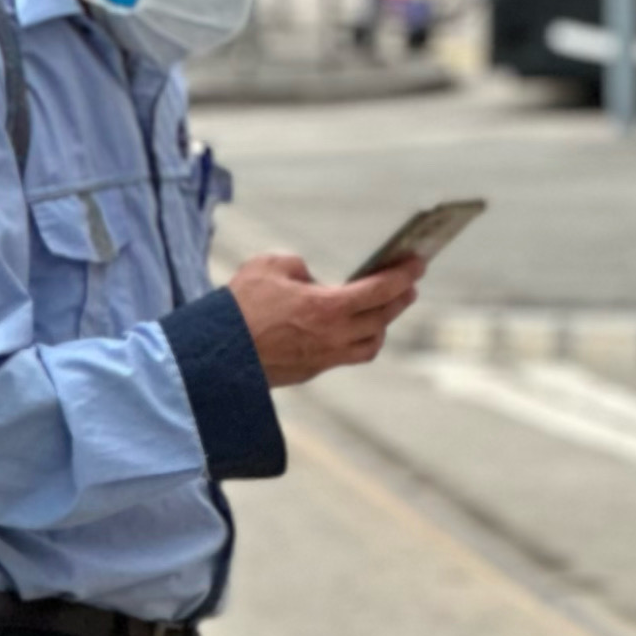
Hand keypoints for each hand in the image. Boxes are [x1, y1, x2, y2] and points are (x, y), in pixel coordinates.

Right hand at [227, 247, 423, 389]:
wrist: (217, 355)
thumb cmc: (241, 307)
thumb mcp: (270, 266)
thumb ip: (299, 266)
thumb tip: (312, 280)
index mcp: (328, 307)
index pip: (379, 290)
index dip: (403, 275)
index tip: (418, 264)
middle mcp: (335, 337)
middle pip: (382, 318)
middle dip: (400, 298)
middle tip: (409, 284)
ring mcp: (325, 358)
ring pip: (371, 344)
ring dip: (382, 324)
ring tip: (384, 309)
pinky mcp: (312, 371)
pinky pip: (349, 356)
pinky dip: (360, 341)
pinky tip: (354, 330)